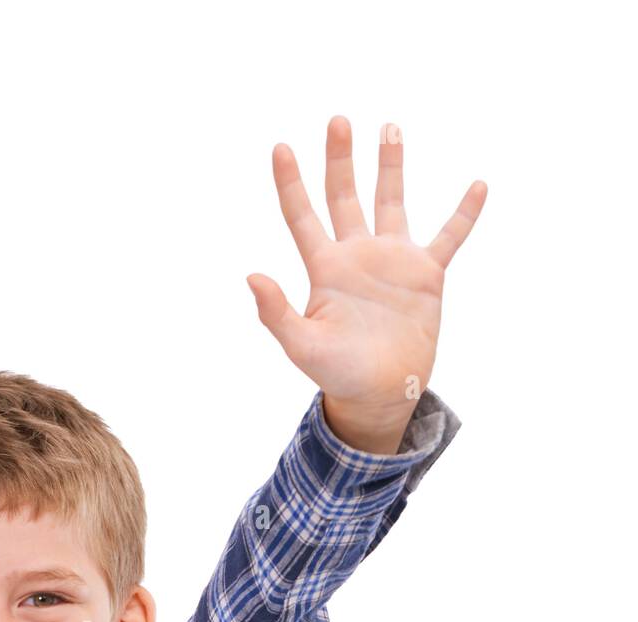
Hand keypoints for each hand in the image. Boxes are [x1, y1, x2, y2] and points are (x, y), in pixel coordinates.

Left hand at [247, 116, 485, 451]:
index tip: (280, 148)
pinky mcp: (426, 276)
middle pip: (344, 196)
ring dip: (391, 167)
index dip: (290, 183)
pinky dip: (463, 214)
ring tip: (390, 127)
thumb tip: (250, 276)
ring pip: (390, 202)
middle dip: (340, 159)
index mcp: (325, 269)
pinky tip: (478, 185)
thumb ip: (276, 312)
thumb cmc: (337, 374)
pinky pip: (448, 237)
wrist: (379, 394)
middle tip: (338, 121)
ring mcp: (392, 262)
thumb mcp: (302, 346)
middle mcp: (357, 256)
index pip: (302, 216)